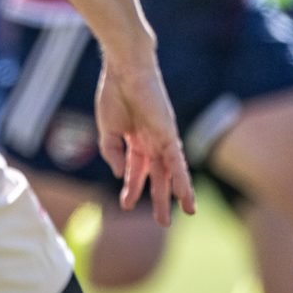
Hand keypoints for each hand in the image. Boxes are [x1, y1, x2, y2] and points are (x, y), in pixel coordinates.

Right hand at [94, 52, 195, 224]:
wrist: (124, 71)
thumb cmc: (114, 95)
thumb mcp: (107, 131)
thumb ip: (112, 153)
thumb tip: (120, 175)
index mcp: (135, 140)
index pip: (136, 171)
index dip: (131, 189)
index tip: (125, 206)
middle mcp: (152, 142)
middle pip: (158, 176)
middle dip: (159, 198)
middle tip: (163, 222)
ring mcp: (162, 138)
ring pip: (172, 172)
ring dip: (178, 193)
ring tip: (185, 213)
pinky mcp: (169, 134)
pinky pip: (177, 161)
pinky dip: (181, 178)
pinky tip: (184, 194)